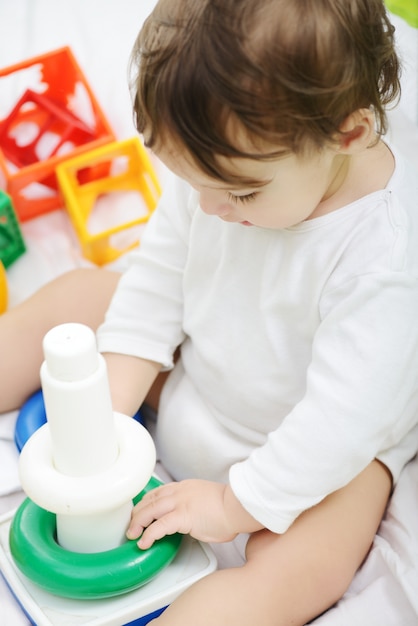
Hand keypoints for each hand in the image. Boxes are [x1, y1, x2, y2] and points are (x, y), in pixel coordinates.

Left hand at [126, 479, 262, 548]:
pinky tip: (144, 542)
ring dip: (137, 522)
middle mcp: (179, 492)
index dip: (146, 502)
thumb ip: (194, 506)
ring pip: (150, 510)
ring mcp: (180, 503)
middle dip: (137, 512)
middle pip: (150, 499)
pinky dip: (149, 534)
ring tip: (131, 534)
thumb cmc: (228, 507)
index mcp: (185, 487)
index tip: (139, 510)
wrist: (238, 506)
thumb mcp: (206, 500)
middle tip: (130, 524)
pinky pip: (160, 525)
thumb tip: (191, 519)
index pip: (159, 491)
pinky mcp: (183, 516)